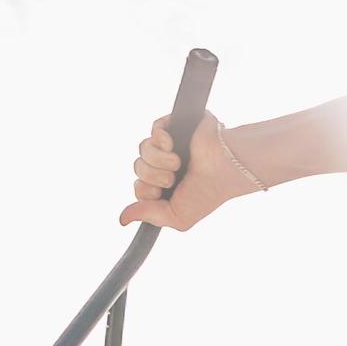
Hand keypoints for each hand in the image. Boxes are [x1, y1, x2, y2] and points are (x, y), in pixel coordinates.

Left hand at [118, 112, 261, 230]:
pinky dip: (160, 140)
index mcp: (166, 185)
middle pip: (138, 167)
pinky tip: (173, 146)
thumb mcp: (176, 217)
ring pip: (143, 149)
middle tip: (172, 178)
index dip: (145, 190)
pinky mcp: (175, 126)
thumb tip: (122, 219)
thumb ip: (147, 216)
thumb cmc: (207, 193)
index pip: (139, 186)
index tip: (162, 192)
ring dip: (158, 160)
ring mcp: (170, 144)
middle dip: (153, 176)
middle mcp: (165, 164)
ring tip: (177, 163)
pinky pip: (153, 130)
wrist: (224, 169)